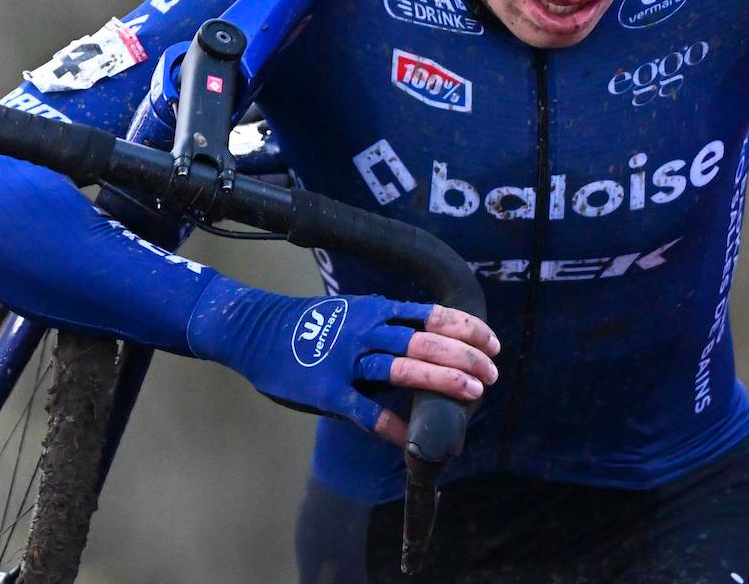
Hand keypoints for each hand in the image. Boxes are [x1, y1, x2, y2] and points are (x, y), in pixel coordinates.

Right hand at [186, 279, 499, 446]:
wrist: (255, 331)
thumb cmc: (309, 326)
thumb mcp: (353, 313)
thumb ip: (387, 327)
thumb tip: (429, 343)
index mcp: (377, 310)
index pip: (432, 314)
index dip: (467, 328)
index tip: (493, 343)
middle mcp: (367, 330)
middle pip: (427, 341)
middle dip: (465, 358)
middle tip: (492, 374)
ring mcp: (347, 359)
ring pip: (404, 368)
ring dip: (442, 381)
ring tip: (473, 393)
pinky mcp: (327, 389)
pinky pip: (366, 409)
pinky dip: (390, 425)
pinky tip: (410, 439)